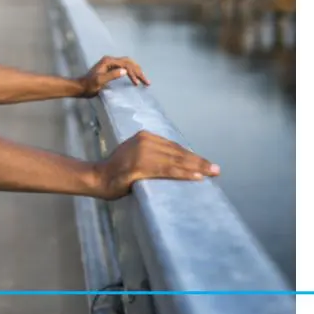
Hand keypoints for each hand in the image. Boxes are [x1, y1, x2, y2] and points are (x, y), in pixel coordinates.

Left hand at [79, 55, 149, 96]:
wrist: (81, 87)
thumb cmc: (89, 85)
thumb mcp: (100, 81)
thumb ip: (111, 75)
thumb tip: (125, 71)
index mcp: (108, 61)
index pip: (125, 64)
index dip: (133, 73)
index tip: (137, 83)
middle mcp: (110, 60)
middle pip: (129, 62)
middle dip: (139, 72)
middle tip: (146, 82)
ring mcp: (111, 63)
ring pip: (128, 64)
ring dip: (137, 71)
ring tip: (144, 80)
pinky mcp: (111, 68)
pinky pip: (125, 67)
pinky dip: (132, 72)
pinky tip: (136, 78)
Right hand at [94, 130, 219, 199]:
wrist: (97, 177)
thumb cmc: (116, 171)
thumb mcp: (134, 155)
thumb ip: (152, 155)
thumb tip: (174, 163)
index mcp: (145, 136)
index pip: (173, 146)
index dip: (191, 156)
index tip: (205, 163)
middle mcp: (145, 140)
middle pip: (177, 152)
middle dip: (198, 161)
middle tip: (216, 170)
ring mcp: (143, 152)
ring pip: (176, 161)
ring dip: (196, 168)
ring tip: (211, 173)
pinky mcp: (141, 166)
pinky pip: (168, 170)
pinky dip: (184, 173)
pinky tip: (197, 176)